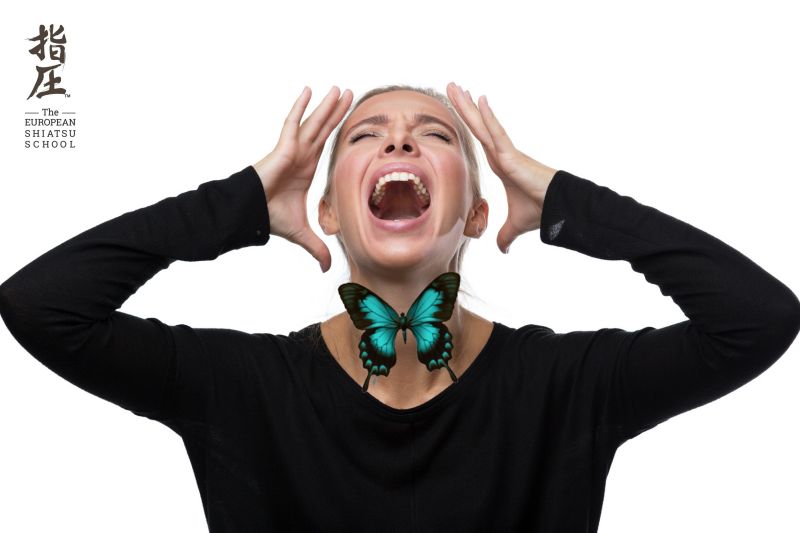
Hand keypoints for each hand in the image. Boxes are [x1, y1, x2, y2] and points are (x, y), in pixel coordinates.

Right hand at [253, 86, 352, 272]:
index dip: (338, 130)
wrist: (250, 214)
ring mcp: (293, 149)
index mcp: (307, 169)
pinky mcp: (283, 147)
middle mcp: (302, 155)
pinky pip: (293, 122)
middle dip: (337, 111)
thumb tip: (326, 269)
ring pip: (313, 122)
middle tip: (351, 93)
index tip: (350, 117)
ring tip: (340, 88)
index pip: (326, 144)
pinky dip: (300, 106)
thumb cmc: (270, 217)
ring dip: (326, 105)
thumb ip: (316, 247)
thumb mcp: (301, 233)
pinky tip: (308, 90)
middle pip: (323, 128)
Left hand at [446, 82, 557, 253]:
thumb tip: (503, 251)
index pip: (479, 138)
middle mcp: (501, 154)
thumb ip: (506, 236)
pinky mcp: (512, 156)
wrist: (558, 210)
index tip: (459, 105)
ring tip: (455, 86)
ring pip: (482, 124)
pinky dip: (487, 117)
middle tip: (450, 86)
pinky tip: (479, 100)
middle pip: (477, 125)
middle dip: (463, 106)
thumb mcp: (516, 226)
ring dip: (468, 105)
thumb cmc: (540, 211)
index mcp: (500, 163)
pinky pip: (496, 133)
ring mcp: (506, 152)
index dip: (469, 122)